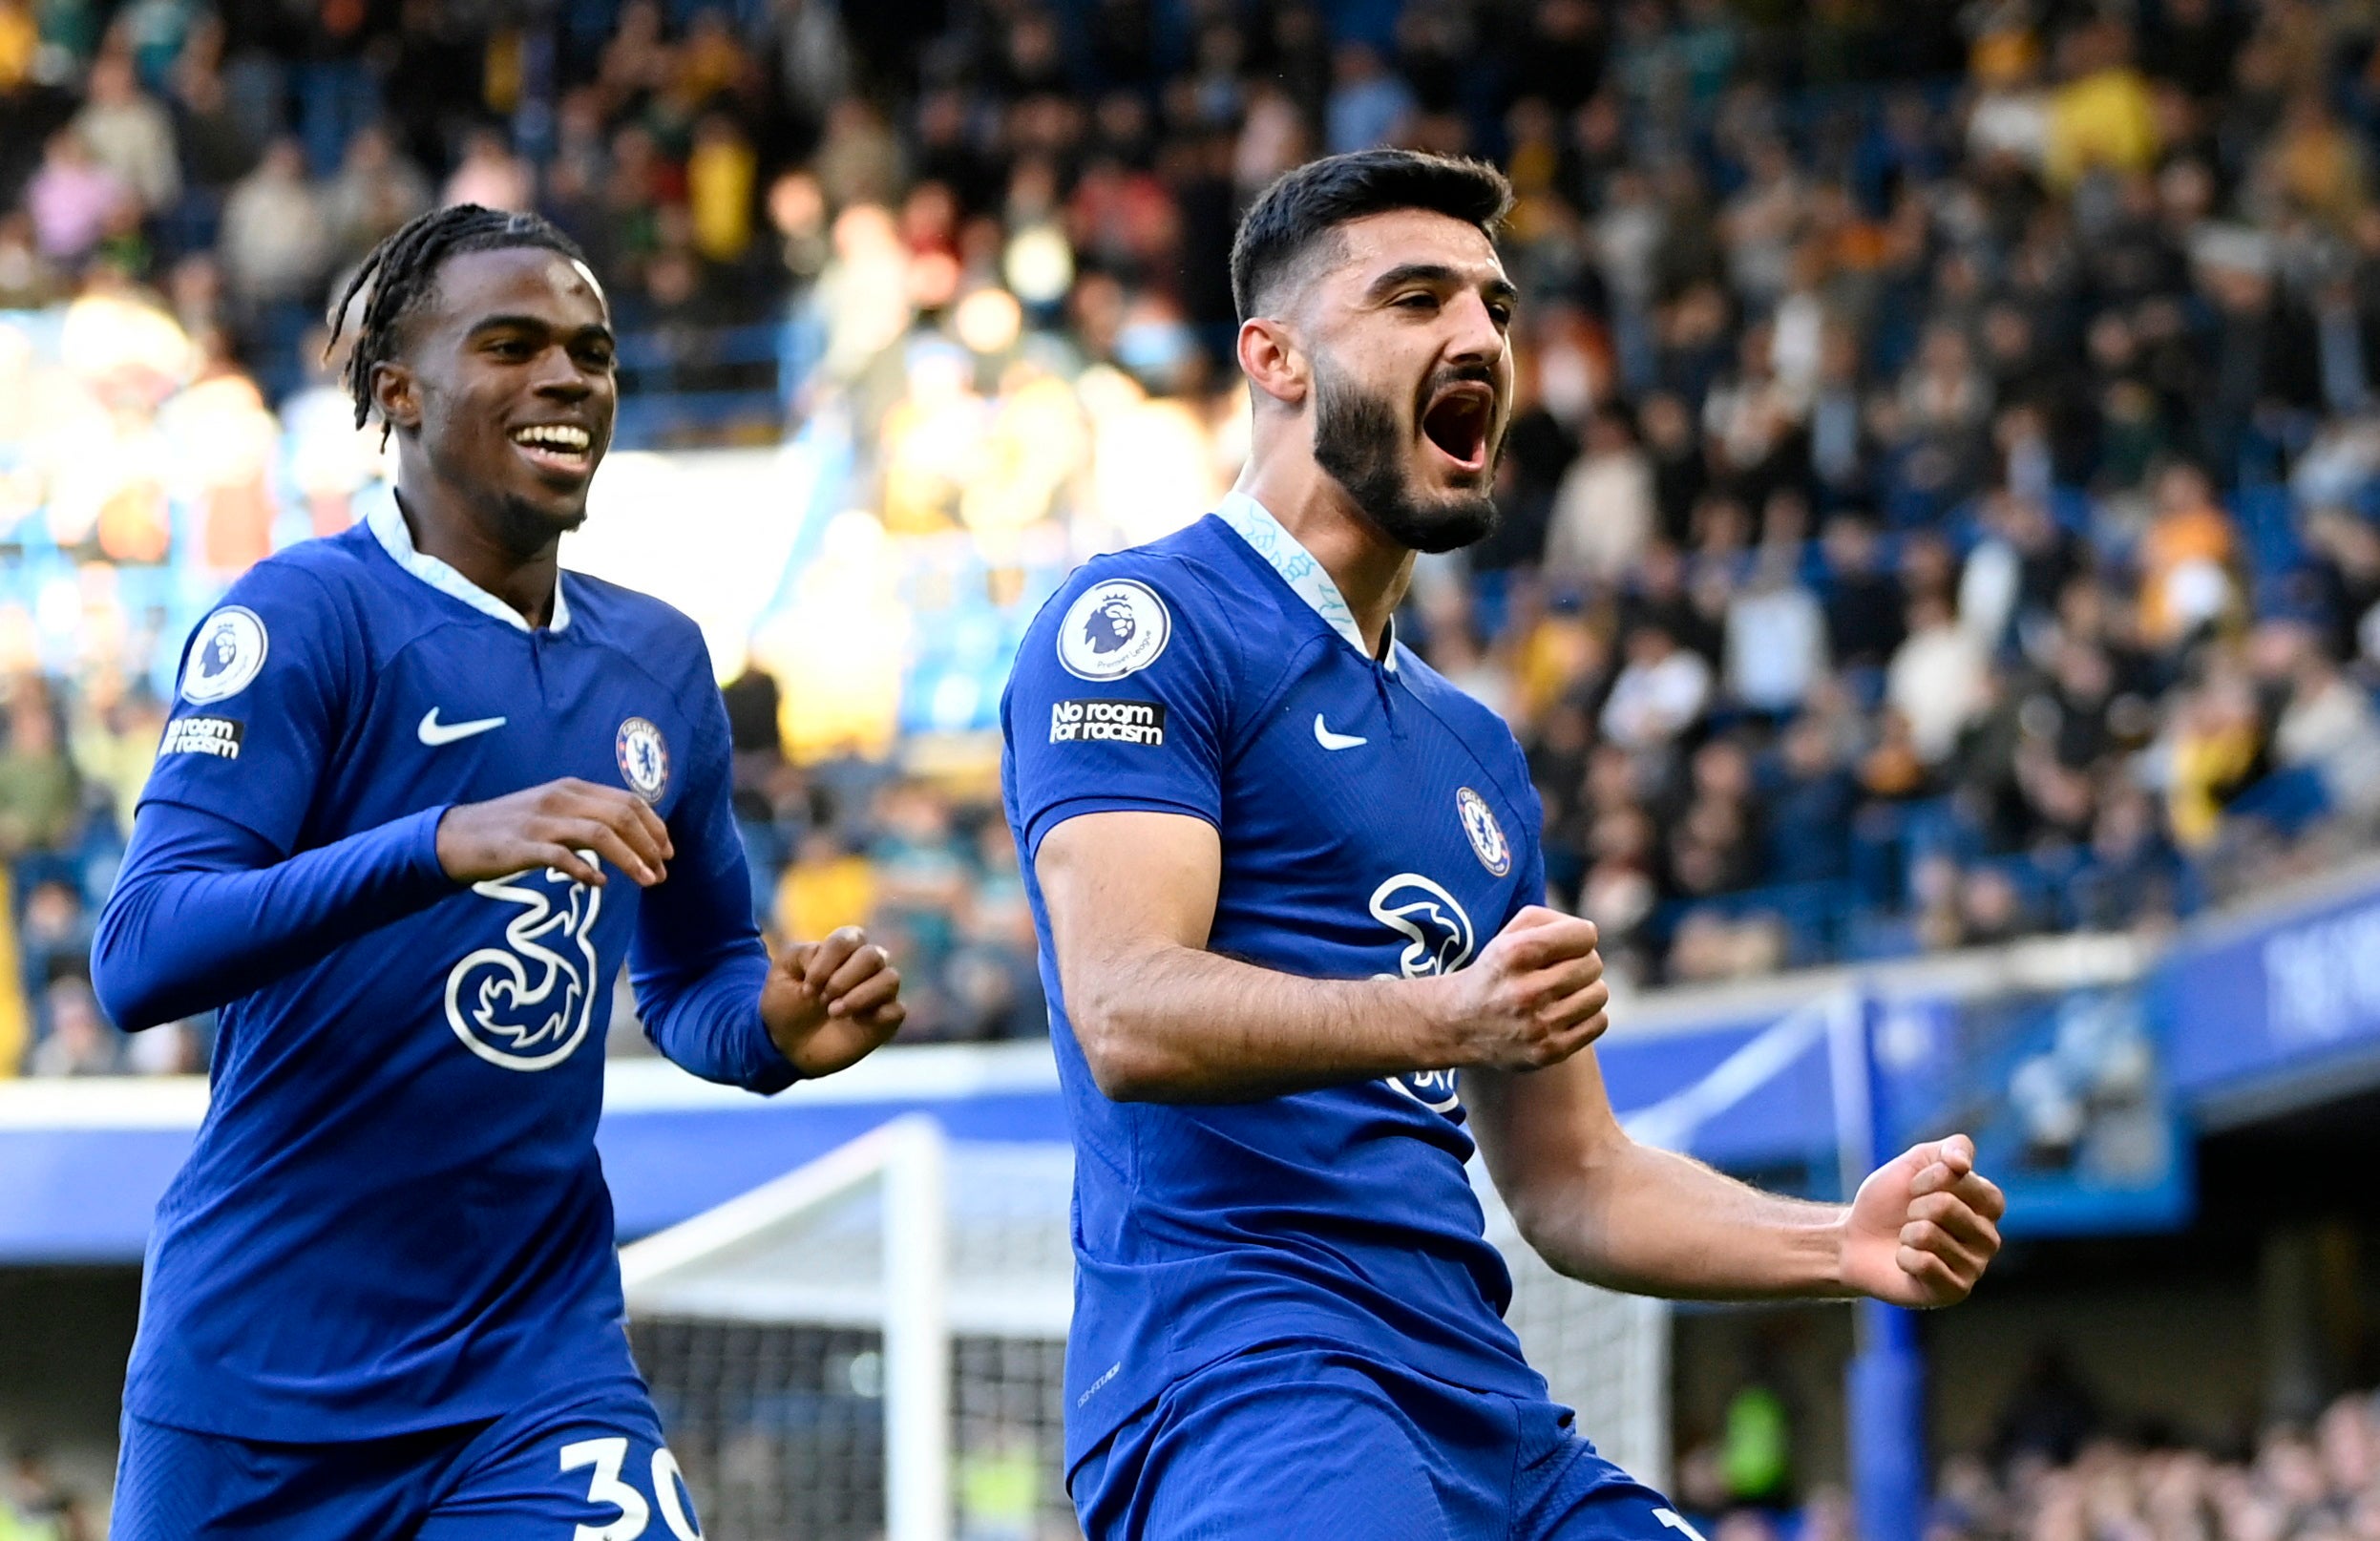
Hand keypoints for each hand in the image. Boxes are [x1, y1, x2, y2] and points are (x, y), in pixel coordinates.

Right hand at [436, 778, 672, 887]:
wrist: (456, 837)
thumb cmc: (511, 829)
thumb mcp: (553, 813)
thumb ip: (587, 818)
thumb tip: (629, 837)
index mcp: (572, 788)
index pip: (627, 801)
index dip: (654, 826)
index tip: (668, 852)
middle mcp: (560, 799)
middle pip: (620, 816)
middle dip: (649, 845)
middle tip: (662, 872)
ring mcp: (540, 821)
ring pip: (599, 833)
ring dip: (629, 859)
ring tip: (646, 881)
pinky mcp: (521, 846)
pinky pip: (561, 856)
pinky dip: (586, 869)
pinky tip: (599, 883)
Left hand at [762, 925, 905, 1077]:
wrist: (789, 1045)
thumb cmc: (787, 1004)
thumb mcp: (781, 974)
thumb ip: (800, 953)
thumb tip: (826, 954)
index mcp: (843, 949)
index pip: (848, 939)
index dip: (826, 962)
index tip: (807, 988)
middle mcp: (867, 966)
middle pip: (873, 956)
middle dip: (843, 980)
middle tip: (823, 1000)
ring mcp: (879, 992)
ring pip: (890, 979)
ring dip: (859, 996)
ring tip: (834, 1013)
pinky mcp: (887, 1019)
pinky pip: (896, 1010)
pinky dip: (877, 1016)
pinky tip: (855, 1023)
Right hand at [1429, 906, 1609, 1070]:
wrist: (1459, 1024)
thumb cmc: (1495, 971)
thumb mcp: (1507, 934)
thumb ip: (1548, 920)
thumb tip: (1588, 933)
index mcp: (1515, 954)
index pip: (1584, 936)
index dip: (1581, 936)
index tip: (1570, 942)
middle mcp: (1526, 991)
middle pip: (1593, 964)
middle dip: (1582, 962)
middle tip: (1563, 969)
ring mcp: (1538, 1025)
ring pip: (1599, 994)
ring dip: (1586, 989)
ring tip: (1563, 992)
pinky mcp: (1550, 1051)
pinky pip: (1599, 1022)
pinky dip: (1587, 1015)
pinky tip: (1565, 1013)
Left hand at [1838, 1134, 2006, 1306]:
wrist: (1856, 1240)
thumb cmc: (1890, 1202)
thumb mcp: (1915, 1162)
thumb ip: (1949, 1148)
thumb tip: (1963, 1164)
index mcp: (1988, 1204)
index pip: (1966, 1180)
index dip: (1930, 1179)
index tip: (1915, 1187)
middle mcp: (1989, 1237)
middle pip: (1945, 1206)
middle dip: (1914, 1207)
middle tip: (1910, 1218)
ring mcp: (1975, 1267)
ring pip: (1929, 1234)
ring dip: (1907, 1234)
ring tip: (1908, 1241)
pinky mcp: (1956, 1291)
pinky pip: (1924, 1263)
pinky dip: (1904, 1258)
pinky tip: (1907, 1262)